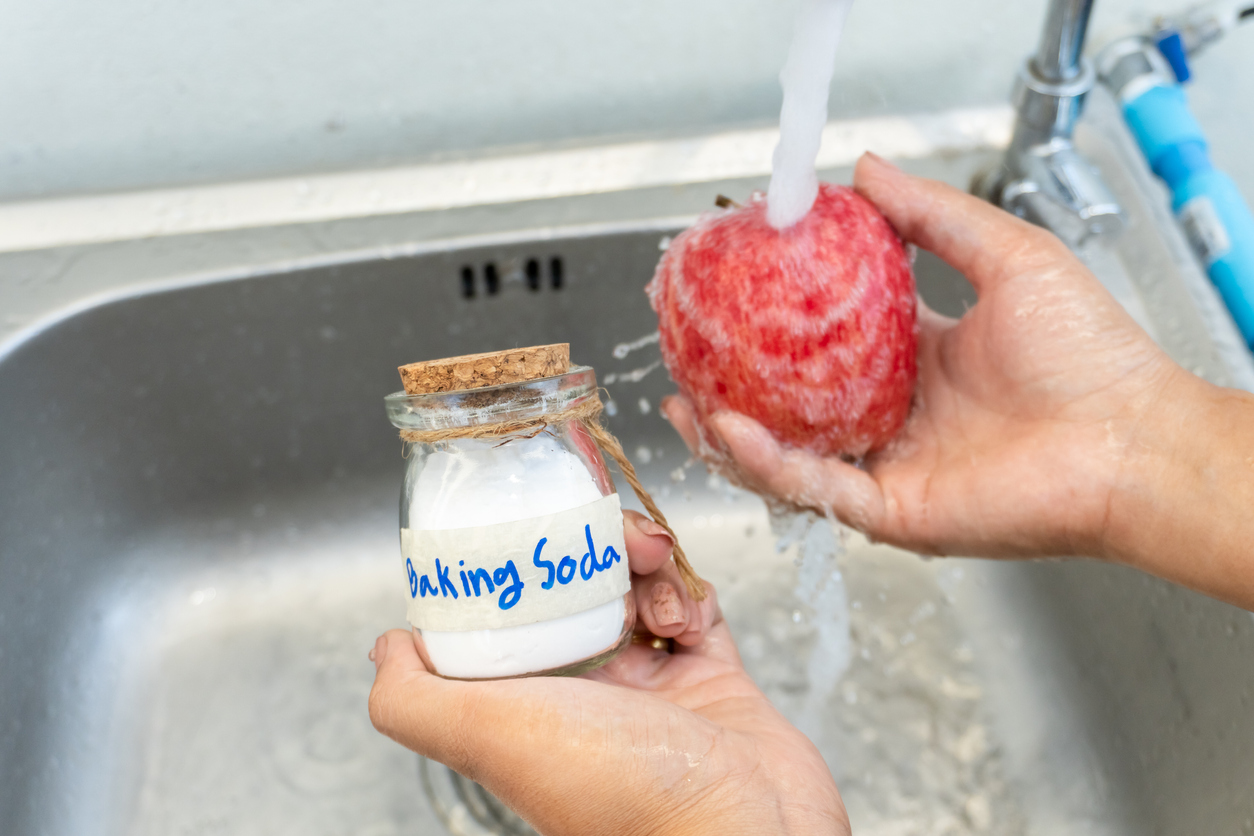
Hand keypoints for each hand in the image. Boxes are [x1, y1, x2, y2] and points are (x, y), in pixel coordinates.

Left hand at [368, 511, 847, 835]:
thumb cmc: (624, 798)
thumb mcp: (490, 735)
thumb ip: (413, 701)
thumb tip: (387, 648)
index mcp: (529, 710)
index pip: (510, 615)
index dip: (520, 564)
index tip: (536, 530)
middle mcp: (588, 699)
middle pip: (579, 592)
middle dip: (596, 549)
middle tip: (616, 535)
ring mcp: (653, 691)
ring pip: (639, 591)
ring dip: (647, 562)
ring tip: (654, 564)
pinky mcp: (715, 683)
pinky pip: (698, 610)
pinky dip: (692, 591)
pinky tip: (687, 608)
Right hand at [663, 152, 1193, 561]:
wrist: (1129, 439)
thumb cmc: (1089, 353)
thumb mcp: (1005, 255)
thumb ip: (932, 215)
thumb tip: (864, 169)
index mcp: (919, 359)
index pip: (828, 337)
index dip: (776, 316)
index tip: (732, 285)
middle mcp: (896, 413)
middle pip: (794, 401)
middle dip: (733, 383)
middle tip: (686, 352)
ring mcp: (889, 462)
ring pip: (788, 454)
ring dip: (730, 432)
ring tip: (684, 399)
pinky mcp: (891, 509)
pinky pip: (814, 487)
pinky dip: (767, 463)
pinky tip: (730, 428)